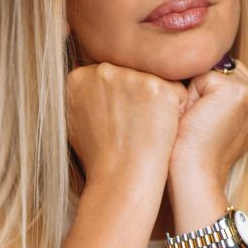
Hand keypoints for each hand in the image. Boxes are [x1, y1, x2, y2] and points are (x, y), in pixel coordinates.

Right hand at [66, 62, 187, 189]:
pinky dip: (173, 108)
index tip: (116, 117)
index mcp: (79, 77)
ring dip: (154, 99)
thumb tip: (84, 82)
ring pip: (152, 79)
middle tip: (131, 123)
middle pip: (129, 72)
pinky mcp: (158, 87)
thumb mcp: (73, 121)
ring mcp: (131, 76)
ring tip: (144, 127)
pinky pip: (174, 90)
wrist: (121, 176)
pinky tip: (160, 127)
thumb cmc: (98, 155)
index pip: (108, 74)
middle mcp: (102, 70)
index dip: (117, 95)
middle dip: (135, 93)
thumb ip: (80, 95)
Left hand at [169, 59, 247, 186]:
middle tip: (198, 122)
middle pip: (221, 68)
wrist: (193, 174)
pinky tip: (194, 117)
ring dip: (196, 91)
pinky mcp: (239, 92)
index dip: (205, 91)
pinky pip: (202, 74)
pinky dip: (190, 94)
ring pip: (211, 69)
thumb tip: (198, 59)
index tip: (202, 121)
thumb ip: (216, 90)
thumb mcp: (212, 116)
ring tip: (196, 119)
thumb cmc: (192, 150)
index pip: (228, 74)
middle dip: (202, 88)